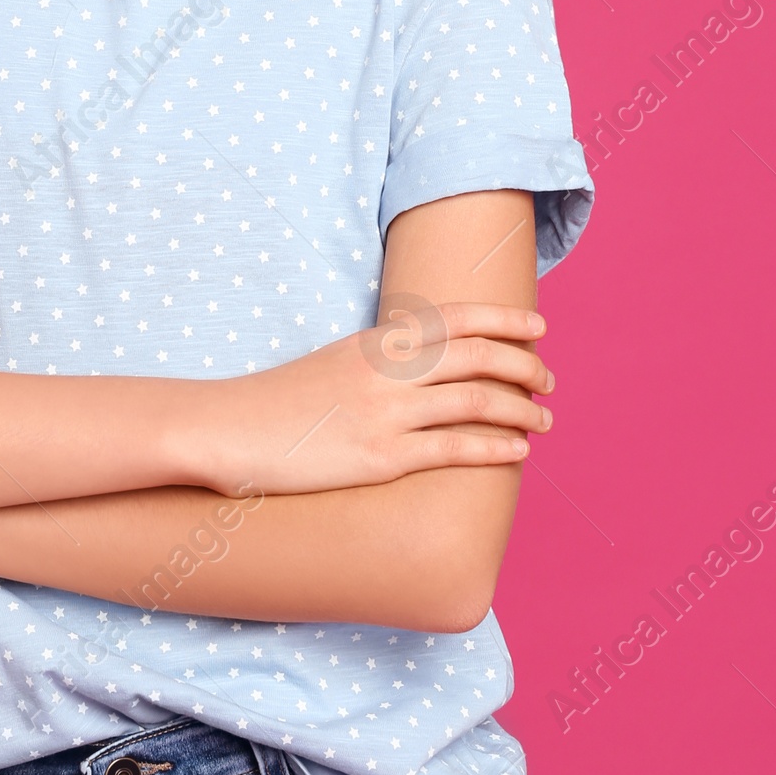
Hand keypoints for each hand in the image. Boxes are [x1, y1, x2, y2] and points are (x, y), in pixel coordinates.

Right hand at [206, 299, 554, 497]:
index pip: (457, 317)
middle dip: (524, 365)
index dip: (505, 318)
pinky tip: (517, 452)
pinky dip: (494, 448)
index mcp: (375, 342)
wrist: (226, 430)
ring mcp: (384, 413)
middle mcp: (386, 370)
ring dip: (521, 410)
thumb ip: (379, 360)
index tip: (539, 326)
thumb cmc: (276, 403)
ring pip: (476, 401)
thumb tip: (423, 366)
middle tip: (549, 381)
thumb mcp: (333, 362)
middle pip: (478, 355)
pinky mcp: (378, 457)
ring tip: (545, 421)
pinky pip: (453, 449)